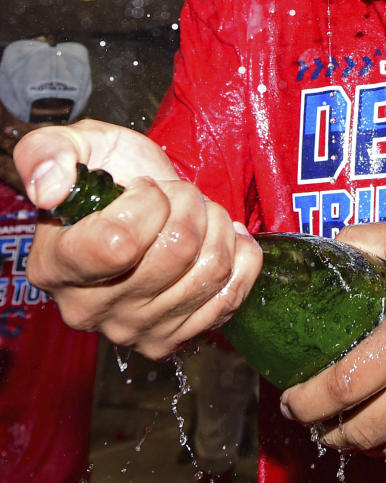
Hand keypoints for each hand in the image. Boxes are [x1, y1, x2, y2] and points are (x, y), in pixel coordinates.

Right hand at [14, 120, 261, 358]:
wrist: (143, 200)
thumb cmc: (109, 171)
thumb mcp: (77, 144)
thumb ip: (47, 153)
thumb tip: (49, 189)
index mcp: (55, 265)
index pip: (118, 244)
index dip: (148, 203)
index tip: (144, 186)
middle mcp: (88, 309)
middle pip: (176, 252)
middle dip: (190, 204)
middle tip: (177, 194)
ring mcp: (134, 330)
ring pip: (211, 270)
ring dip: (217, 226)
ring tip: (198, 214)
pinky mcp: (175, 339)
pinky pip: (232, 294)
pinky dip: (240, 256)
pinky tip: (221, 239)